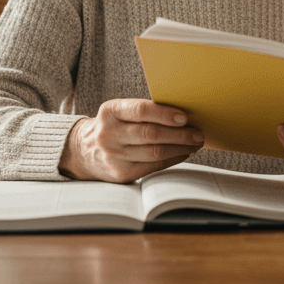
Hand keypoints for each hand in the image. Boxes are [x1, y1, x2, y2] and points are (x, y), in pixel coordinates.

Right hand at [59, 98, 203, 182]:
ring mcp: (114, 156)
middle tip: (198, 134)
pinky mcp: (121, 174)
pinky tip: (183, 153)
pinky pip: (153, 166)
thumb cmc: (113, 126)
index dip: (164, 114)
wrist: (84, 151)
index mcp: (110, 111)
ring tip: (195, 143)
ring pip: (155, 152)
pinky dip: (172, 159)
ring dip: (180, 148)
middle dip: (180, 134)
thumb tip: (183, 115)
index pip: (140, 110)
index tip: (184, 117)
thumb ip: (143, 111)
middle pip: (151, 134)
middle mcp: (109, 133)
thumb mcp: (119, 112)